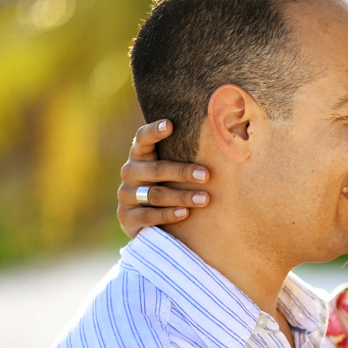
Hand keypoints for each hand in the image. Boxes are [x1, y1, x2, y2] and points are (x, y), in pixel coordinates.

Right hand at [116, 120, 210, 237]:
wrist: (146, 222)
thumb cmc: (168, 186)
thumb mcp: (171, 170)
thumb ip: (183, 155)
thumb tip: (221, 134)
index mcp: (140, 156)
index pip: (142, 138)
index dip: (154, 131)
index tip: (170, 125)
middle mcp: (130, 172)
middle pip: (156, 170)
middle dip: (183, 172)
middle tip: (206, 175)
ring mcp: (126, 195)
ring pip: (156, 194)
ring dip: (182, 197)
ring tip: (205, 199)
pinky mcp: (126, 218)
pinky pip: (149, 216)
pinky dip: (168, 215)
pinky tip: (185, 214)